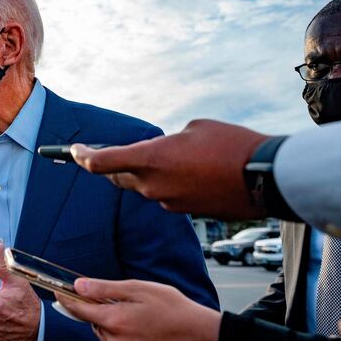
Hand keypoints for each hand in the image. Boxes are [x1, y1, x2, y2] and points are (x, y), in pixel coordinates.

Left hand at [55, 278, 220, 340]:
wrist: (198, 333)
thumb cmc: (171, 307)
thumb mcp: (137, 289)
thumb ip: (104, 288)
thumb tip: (79, 285)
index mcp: (115, 320)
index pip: (80, 310)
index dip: (68, 300)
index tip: (60, 292)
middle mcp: (116, 340)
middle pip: (92, 322)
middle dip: (94, 308)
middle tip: (108, 295)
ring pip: (103, 333)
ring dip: (106, 320)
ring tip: (127, 307)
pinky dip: (117, 331)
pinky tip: (134, 321)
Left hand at [70, 119, 268, 219]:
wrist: (266, 178)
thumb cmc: (232, 144)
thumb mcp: (195, 128)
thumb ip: (169, 142)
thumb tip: (165, 156)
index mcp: (150, 158)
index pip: (102, 162)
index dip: (83, 157)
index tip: (74, 152)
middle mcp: (152, 184)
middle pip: (118, 177)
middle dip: (111, 166)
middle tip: (105, 154)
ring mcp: (168, 202)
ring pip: (144, 187)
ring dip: (146, 174)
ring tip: (167, 157)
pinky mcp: (184, 212)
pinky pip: (165, 196)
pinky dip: (169, 185)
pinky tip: (189, 173)